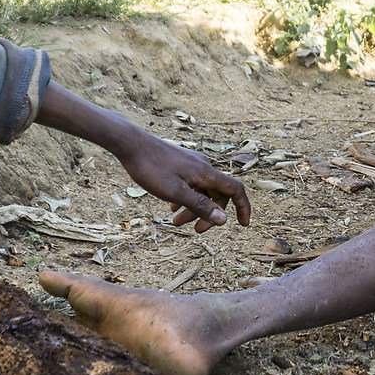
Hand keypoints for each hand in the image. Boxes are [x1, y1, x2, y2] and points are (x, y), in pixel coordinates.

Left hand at [119, 135, 251, 232]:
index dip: (243, 207)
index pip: (235, 190)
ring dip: (193, 209)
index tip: (243, 225)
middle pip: (217, 194)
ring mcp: (191, 165)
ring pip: (201, 191)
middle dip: (209, 214)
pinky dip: (185, 199)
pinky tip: (171, 207)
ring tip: (175, 223)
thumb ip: (200, 206)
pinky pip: (190, 185)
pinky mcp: (180, 164)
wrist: (131, 144)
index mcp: (206, 173)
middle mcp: (202, 167)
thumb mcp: (175, 192)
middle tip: (196, 230)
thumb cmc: (151, 167)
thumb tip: (223, 220)